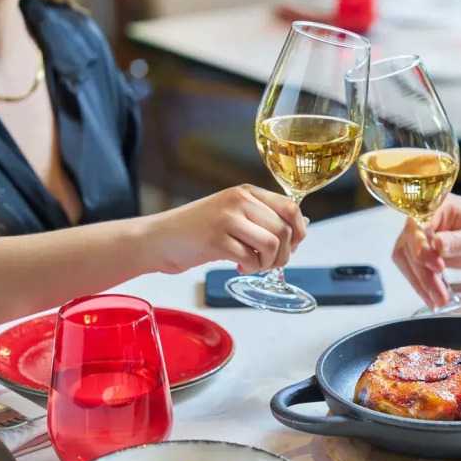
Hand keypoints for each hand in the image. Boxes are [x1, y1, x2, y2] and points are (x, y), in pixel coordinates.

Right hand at [142, 185, 306, 274]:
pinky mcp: (215, 239)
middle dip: (284, 254)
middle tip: (270, 263)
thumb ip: (264, 218)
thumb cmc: (197, 230)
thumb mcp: (233, 215)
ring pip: (271, 244)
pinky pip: (250, 258)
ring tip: (255, 265)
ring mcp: (226, 219)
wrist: (157, 239)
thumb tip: (303, 225)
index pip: (290, 207)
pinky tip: (239, 266)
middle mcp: (238, 201)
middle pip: (284, 229)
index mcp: (246, 192)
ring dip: (268, 263)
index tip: (292, 246)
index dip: (299, 231)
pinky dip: (250, 268)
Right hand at [392, 195, 460, 306]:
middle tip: (439, 293)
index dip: (422, 245)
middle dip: (423, 272)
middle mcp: (425, 217)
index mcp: (441, 204)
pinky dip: (420, 285)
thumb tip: (436, 244)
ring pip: (407, 259)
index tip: (436, 266)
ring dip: (420, 282)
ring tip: (438, 300)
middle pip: (410, 244)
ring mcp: (421, 235)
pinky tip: (432, 298)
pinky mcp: (422, 252)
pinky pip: (412, 268)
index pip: (419, 223)